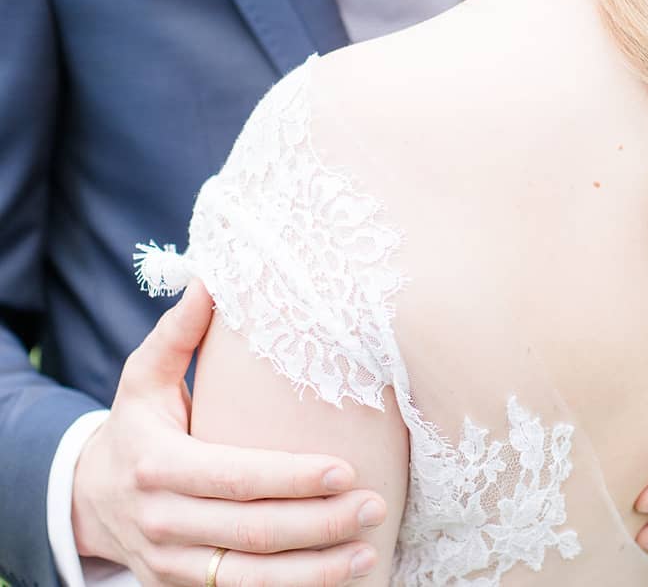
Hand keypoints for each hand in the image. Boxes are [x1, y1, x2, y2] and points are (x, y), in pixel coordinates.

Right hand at [72, 281, 386, 585]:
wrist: (88, 498)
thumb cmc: (135, 423)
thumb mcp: (143, 375)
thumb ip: (179, 331)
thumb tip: (212, 275)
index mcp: (157, 466)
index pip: (233, 478)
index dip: (289, 479)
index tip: (344, 469)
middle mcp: (163, 523)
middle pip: (251, 534)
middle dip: (318, 523)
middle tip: (374, 506)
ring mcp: (172, 565)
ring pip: (250, 579)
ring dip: (314, 570)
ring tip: (368, 549)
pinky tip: (337, 576)